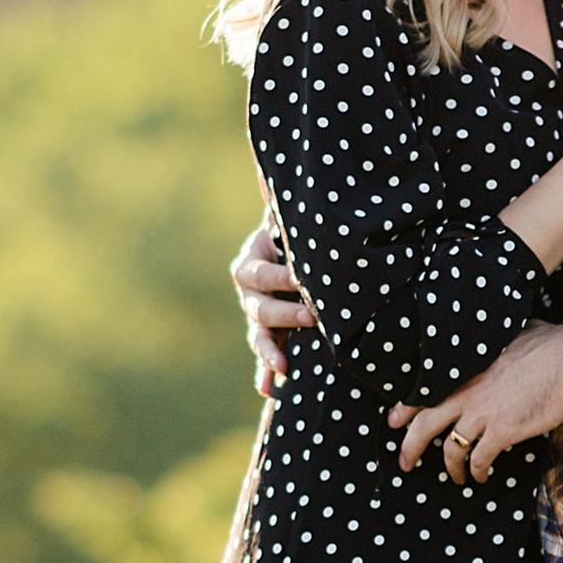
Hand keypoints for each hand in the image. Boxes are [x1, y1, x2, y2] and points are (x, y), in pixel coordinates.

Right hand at [231, 215, 315, 396]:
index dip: (278, 278)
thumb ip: (278, 207)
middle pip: (259, 308)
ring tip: (283, 366)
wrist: (299, 249)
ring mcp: (258, 317)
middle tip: (313, 317)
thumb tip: (266, 173)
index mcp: (250, 262)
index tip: (300, 279)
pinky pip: (265, 357)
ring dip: (269, 353)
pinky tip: (269, 389)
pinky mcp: (270, 335)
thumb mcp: (291, 222)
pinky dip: (267, 373)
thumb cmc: (299, 232)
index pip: (259, 273)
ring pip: (259, 336)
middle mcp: (249, 292)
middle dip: (286, 315)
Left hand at [392, 323, 562, 481]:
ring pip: (450, 449)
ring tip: (454, 478)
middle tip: (405, 462)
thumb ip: (497, 343)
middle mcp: (465, 391)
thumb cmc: (551, 343)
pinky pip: (479, 459)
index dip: (404, 408)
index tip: (395, 420)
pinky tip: (480, 476)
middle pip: (423, 425)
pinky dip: (476, 471)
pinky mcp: (502, 431)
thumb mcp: (512, 333)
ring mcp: (481, 412)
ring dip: (450, 468)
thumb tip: (503, 338)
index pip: (422, 390)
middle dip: (410, 447)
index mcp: (463, 367)